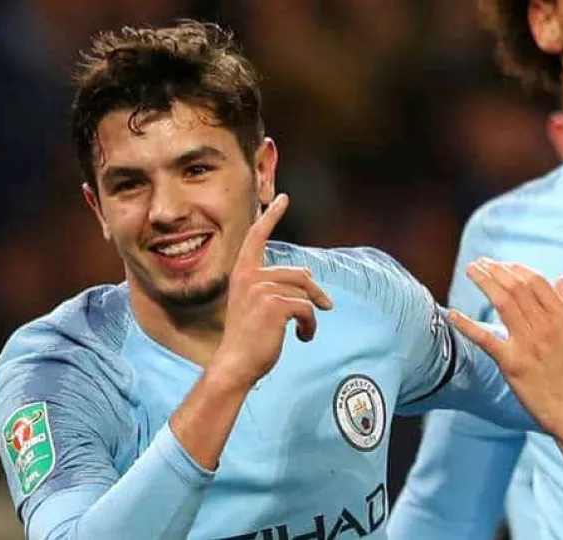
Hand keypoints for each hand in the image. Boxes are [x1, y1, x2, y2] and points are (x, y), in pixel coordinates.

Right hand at [211, 194, 332, 390]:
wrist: (236, 364)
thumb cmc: (248, 338)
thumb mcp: (258, 306)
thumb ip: (275, 287)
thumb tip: (307, 275)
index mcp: (243, 274)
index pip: (257, 238)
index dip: (271, 217)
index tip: (283, 198)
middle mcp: (250, 277)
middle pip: (299, 274)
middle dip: (315, 291)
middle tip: (327, 306)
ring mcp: (262, 290)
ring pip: (305, 292)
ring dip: (311, 313)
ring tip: (305, 330)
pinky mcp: (275, 305)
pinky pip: (307, 309)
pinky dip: (310, 325)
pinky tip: (302, 338)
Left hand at [448, 258, 562, 438]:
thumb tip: (561, 280)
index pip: (537, 282)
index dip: (516, 269)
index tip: (502, 264)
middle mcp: (546, 326)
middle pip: (516, 287)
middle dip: (496, 270)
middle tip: (479, 262)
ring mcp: (527, 343)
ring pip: (502, 303)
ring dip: (484, 282)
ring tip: (470, 270)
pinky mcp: (511, 363)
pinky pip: (485, 339)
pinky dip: (467, 325)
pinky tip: (451, 314)